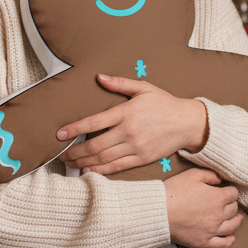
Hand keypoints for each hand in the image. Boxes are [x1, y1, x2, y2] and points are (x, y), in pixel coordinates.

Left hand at [58, 75, 207, 174]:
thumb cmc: (165, 104)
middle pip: (95, 145)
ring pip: (103, 158)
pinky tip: (89, 170)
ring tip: (71, 162)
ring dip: (84, 161)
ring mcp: (135, 147)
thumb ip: (120, 83)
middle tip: (62, 154)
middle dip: (75, 151)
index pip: (94, 122)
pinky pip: (117, 167)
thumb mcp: (144, 88)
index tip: (60, 134)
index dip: (74, 129)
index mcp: (126, 112)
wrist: (187, 123)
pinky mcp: (142, 158)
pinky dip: (101, 170)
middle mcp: (129, 132)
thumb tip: (99, 77)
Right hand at [165, 168, 240, 247]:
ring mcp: (212, 230)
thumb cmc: (174, 191)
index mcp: (218, 197)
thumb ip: (211, 175)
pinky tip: (231, 237)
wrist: (158, 212)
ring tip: (237, 218)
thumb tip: (222, 179)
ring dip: (236, 220)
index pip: (233, 193)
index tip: (226, 190)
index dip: (230, 190)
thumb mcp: (193, 174)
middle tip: (227, 202)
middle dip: (231, 204)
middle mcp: (219, 215)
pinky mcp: (203, 242)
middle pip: (233, 209)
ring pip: (232, 226)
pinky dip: (229, 240)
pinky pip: (222, 244)